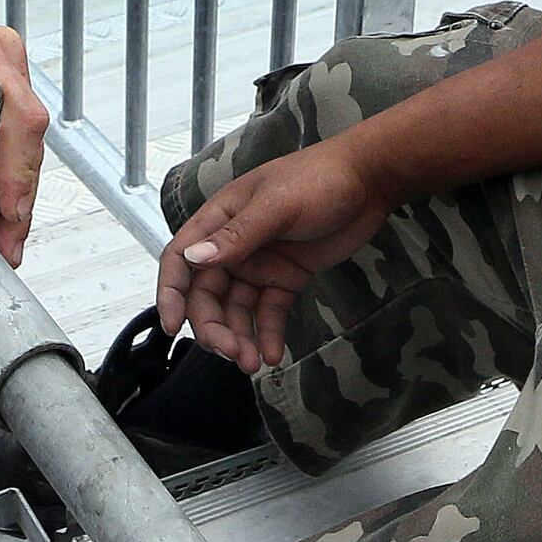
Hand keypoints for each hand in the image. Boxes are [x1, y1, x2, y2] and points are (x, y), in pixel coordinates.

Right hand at [157, 141, 393, 372]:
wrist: (371, 180)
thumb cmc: (320, 179)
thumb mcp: (277, 205)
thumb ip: (237, 235)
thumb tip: (193, 258)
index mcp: (220, 219)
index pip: (180, 259)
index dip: (171, 293)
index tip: (172, 327)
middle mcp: (233, 244)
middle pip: (207, 294)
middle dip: (214, 327)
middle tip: (233, 353)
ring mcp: (260, 263)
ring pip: (236, 309)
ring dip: (240, 336)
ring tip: (253, 363)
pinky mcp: (286, 277)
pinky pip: (269, 311)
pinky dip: (268, 333)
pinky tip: (273, 355)